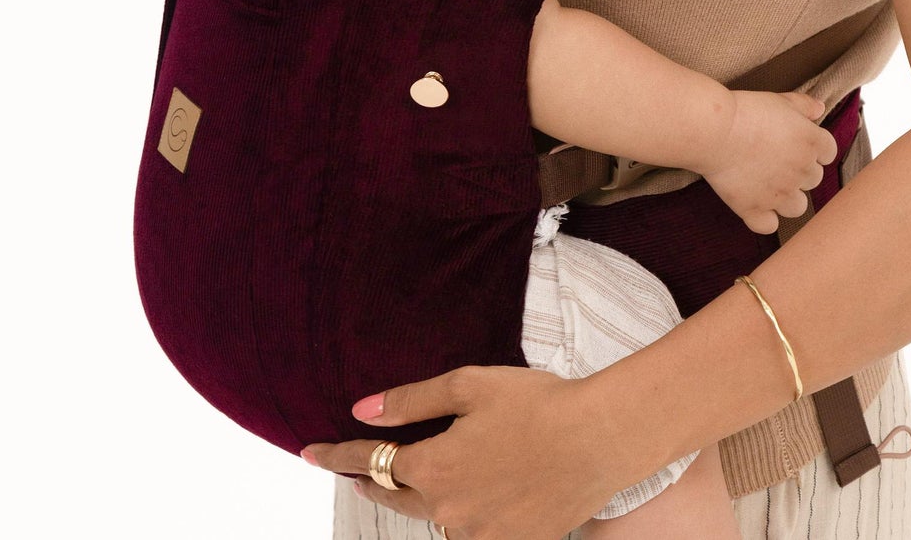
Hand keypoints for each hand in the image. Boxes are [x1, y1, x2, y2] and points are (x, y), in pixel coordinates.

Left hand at [303, 365, 634, 539]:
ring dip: (426, 495)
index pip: (369, 463)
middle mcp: (448, 511)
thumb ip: (412, 401)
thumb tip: (362, 412)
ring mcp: (479, 534)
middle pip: (396, 497)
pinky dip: (465, 511)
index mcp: (434, 468)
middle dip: (372, 481)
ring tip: (432, 471)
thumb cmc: (538, 403)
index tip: (309, 452)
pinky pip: (473, 531)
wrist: (601, 440)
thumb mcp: (470, 386)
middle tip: (355, 469)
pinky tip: (480, 490)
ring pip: (437, 516)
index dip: (336, 456)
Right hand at [698, 91, 838, 233]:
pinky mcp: (756, 209)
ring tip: (768, 184)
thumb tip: (820, 109)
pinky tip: (754, 205)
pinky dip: (763, 219)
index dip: (814, 149)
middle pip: (814, 179)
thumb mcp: (779, 100)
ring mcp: (780, 194)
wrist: (715, 130)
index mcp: (811, 142)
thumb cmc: (746, 111)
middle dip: (799, 171)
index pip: (828, 153)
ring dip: (787, 198)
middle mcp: (802, 171)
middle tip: (776, 159)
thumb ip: (804, 105)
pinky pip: (769, 226)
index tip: (797, 144)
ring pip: (798, 207)